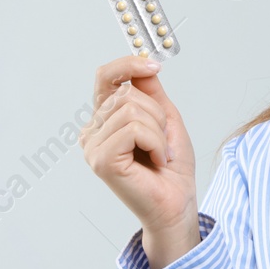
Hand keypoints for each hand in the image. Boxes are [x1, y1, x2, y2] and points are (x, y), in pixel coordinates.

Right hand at [80, 55, 198, 268]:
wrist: (177, 204)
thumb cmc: (171, 168)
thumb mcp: (165, 118)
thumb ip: (150, 91)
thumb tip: (143, 65)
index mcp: (103, 120)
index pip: (105, 78)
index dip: (127, 65)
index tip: (154, 66)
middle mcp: (92, 132)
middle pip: (125, 94)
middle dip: (156, 115)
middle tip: (162, 143)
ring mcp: (93, 147)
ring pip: (131, 110)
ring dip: (158, 132)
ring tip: (159, 154)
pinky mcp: (101, 160)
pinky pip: (134, 129)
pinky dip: (156, 143)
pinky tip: (156, 162)